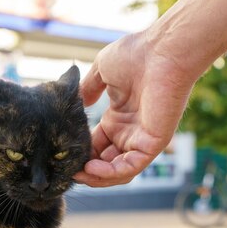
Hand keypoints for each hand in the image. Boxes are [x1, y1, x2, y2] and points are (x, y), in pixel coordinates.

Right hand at [75, 31, 195, 186]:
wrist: (163, 50)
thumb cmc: (137, 54)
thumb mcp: (102, 71)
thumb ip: (89, 88)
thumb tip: (78, 101)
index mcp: (119, 118)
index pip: (97, 145)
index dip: (81, 153)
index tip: (63, 155)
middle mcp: (130, 132)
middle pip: (105, 162)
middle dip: (86, 170)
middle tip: (68, 172)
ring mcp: (142, 139)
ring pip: (118, 171)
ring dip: (97, 177)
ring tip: (78, 175)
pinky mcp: (153, 144)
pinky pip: (130, 167)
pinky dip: (110, 173)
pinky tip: (91, 168)